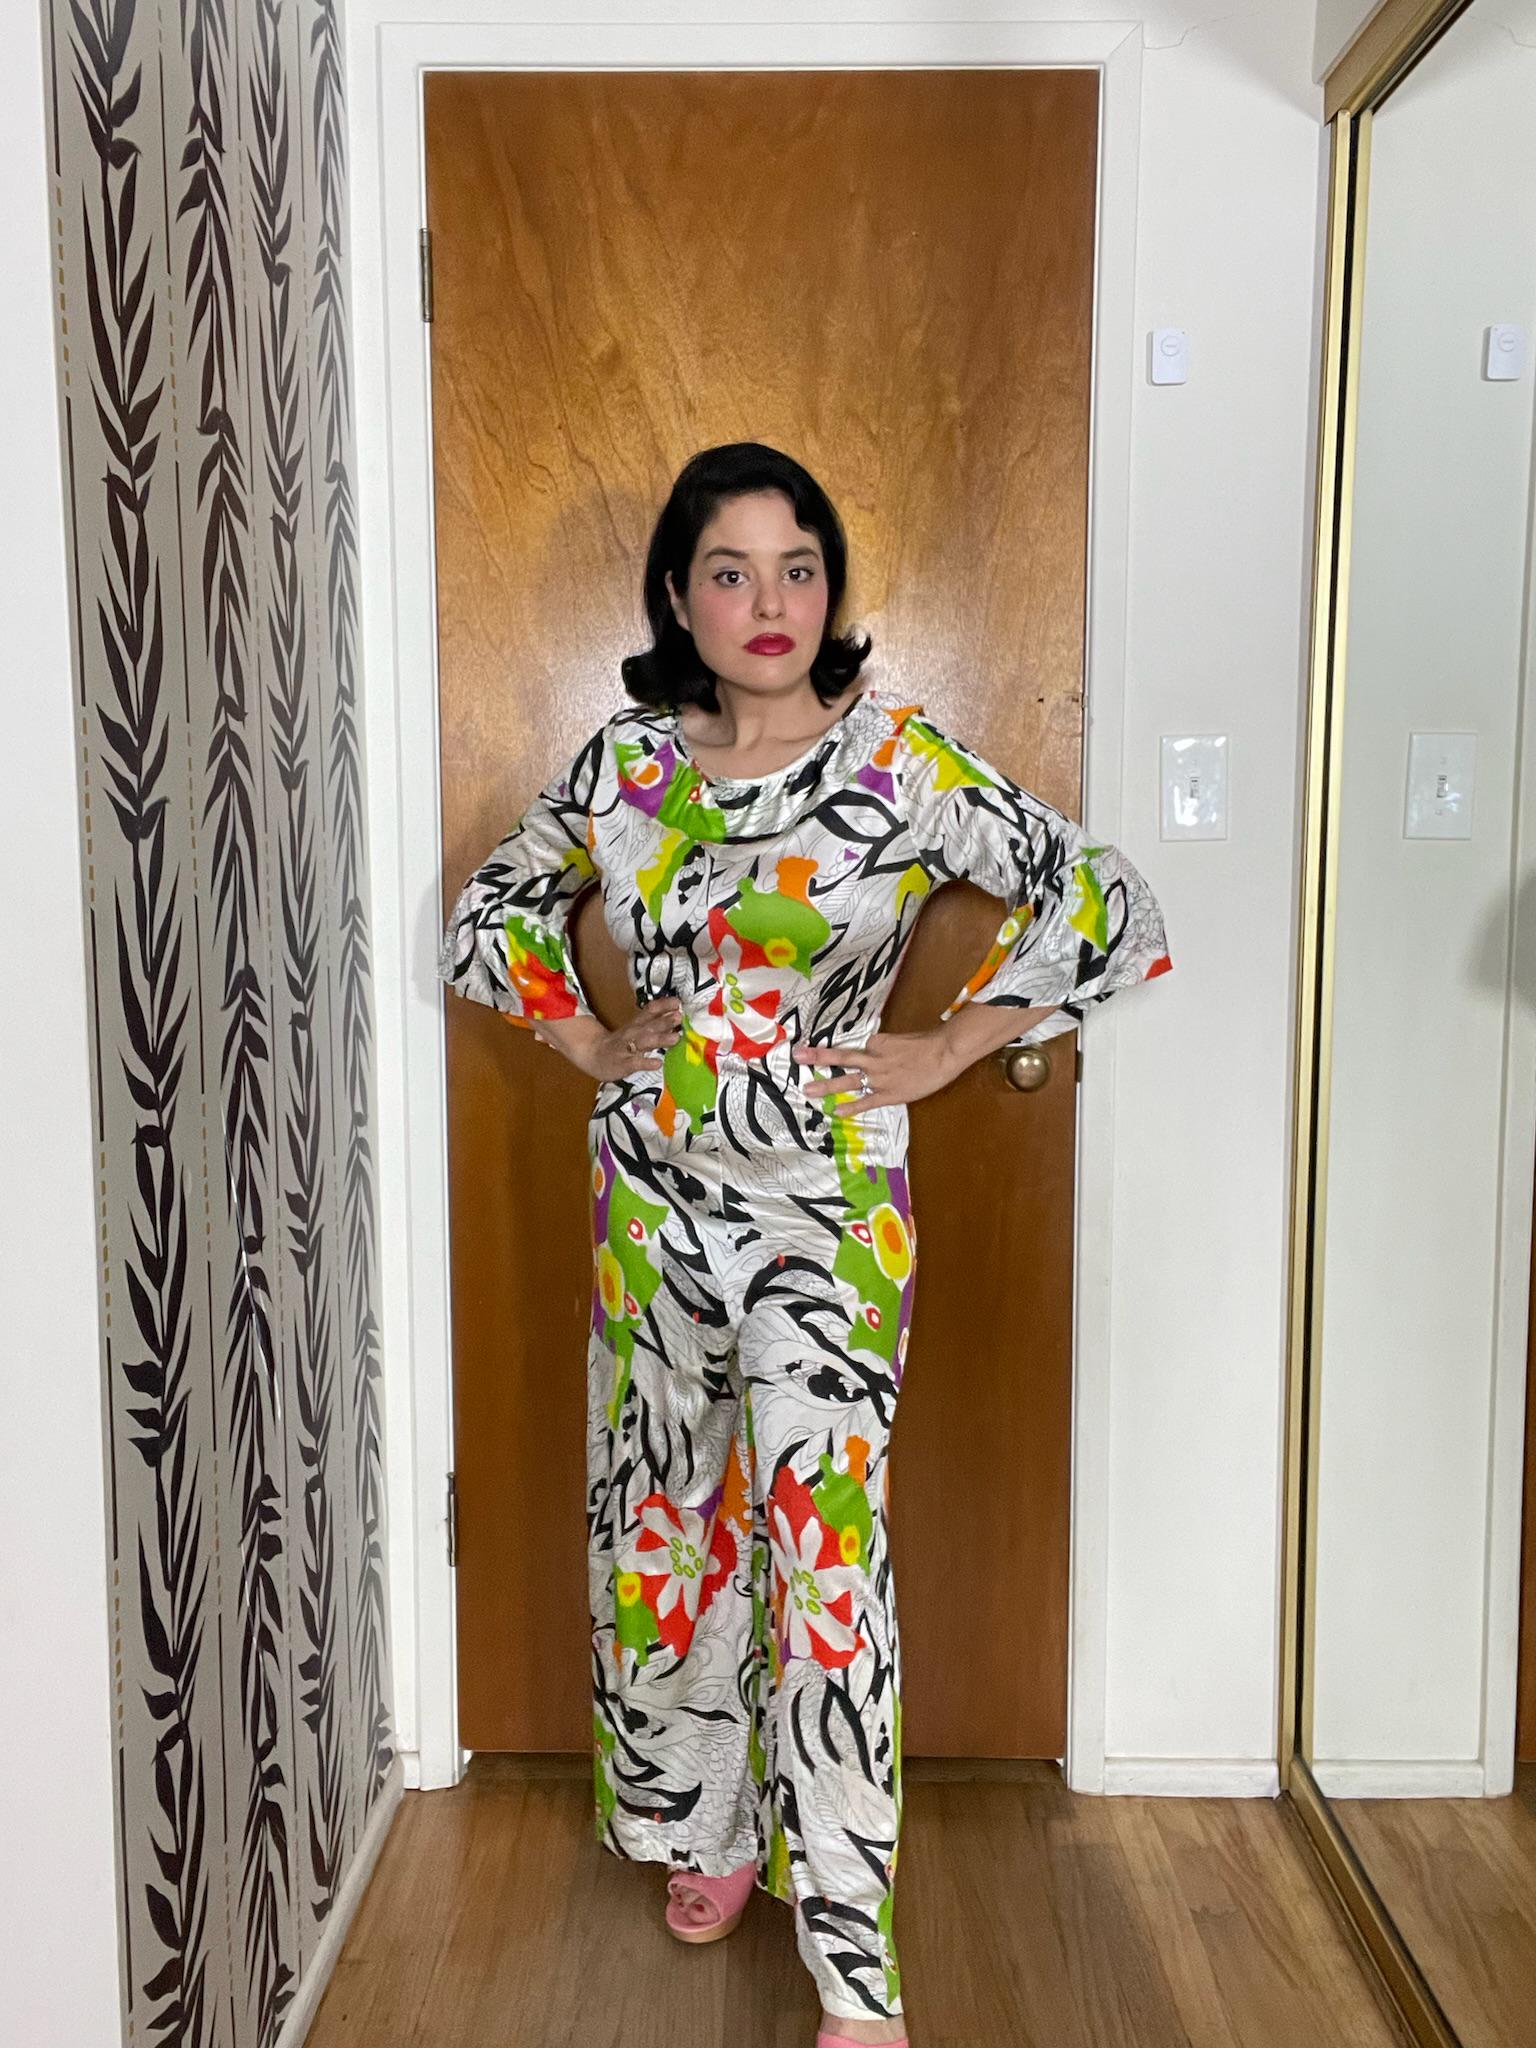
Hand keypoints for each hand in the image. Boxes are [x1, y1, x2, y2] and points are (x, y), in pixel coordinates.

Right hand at [532, 995, 683, 1080]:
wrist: (593, 1055)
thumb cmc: (620, 1043)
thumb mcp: (636, 1029)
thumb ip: (655, 1022)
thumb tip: (677, 1014)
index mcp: (636, 1024)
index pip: (649, 1011)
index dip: (662, 1006)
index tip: (677, 1002)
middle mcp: (632, 1033)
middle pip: (649, 1025)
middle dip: (664, 1021)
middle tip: (679, 1017)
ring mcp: (627, 1048)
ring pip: (643, 1042)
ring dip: (659, 1039)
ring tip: (675, 1038)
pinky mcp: (623, 1064)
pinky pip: (635, 1063)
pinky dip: (646, 1063)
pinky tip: (657, 1063)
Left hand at [791, 1028, 963, 1115]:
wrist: (943, 1053)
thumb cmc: (927, 1044)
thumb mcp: (903, 1039)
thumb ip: (889, 1047)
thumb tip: (877, 1051)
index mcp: (877, 1043)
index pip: (861, 1048)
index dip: (858, 1052)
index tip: (851, 1053)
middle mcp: (873, 1059)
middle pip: (842, 1058)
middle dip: (817, 1057)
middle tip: (797, 1056)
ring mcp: (879, 1077)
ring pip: (848, 1080)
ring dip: (826, 1085)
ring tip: (807, 1089)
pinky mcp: (888, 1093)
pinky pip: (866, 1101)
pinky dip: (851, 1107)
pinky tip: (837, 1112)